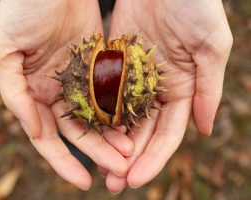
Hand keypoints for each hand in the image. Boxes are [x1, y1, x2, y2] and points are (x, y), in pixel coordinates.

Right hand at [0, 0, 132, 189]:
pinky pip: (111, 91)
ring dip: (112, 135)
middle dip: (97, 152)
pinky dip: (120, 109)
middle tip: (119, 169)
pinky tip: (134, 123)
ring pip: (98, 115)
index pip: (47, 136)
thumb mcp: (2, 50)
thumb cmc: (20, 10)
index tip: (82, 182)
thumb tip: (33, 130)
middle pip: (78, 130)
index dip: (63, 161)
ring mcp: (79, 78)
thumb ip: (14, 92)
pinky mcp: (98, 64)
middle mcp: (56, 90)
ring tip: (130, 152)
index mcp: (32, 92)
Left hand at [102, 0, 232, 192]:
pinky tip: (86, 132)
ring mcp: (132, 78)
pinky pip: (103, 93)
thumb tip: (206, 130)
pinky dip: (96, 114)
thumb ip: (208, 90)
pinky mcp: (112, 64)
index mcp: (182, 90)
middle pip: (141, 132)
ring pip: (120, 118)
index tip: (137, 179)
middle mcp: (156, 89)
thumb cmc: (195, 6)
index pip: (167, 134)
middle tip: (114, 184)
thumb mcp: (211, 47)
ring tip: (97, 168)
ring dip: (110, 143)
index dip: (154, 159)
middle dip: (128, 159)